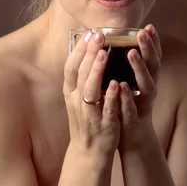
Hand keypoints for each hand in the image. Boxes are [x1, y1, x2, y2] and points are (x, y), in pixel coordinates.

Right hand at [63, 31, 120, 155]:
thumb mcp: (78, 96)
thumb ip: (83, 76)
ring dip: (96, 71)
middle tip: (98, 35)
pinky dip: (109, 97)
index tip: (87, 33)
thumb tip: (88, 49)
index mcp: (71, 92)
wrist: (89, 152)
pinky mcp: (103, 124)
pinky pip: (106, 109)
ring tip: (104, 54)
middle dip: (89, 54)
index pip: (71, 67)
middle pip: (81, 74)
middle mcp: (77, 101)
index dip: (78, 50)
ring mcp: (89, 113)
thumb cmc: (87, 118)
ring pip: (90, 90)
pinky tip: (116, 84)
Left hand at [119, 24, 161, 150]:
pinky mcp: (135, 118)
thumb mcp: (133, 83)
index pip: (154, 57)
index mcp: (148, 79)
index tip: (149, 26)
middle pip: (153, 66)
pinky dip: (126, 96)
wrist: (133, 138)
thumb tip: (125, 43)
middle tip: (142, 33)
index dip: (154, 42)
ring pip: (146, 84)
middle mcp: (150, 88)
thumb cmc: (130, 105)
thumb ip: (132, 67)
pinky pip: (131, 106)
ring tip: (132, 53)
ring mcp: (144, 104)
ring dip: (139, 68)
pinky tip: (120, 85)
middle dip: (148, 48)